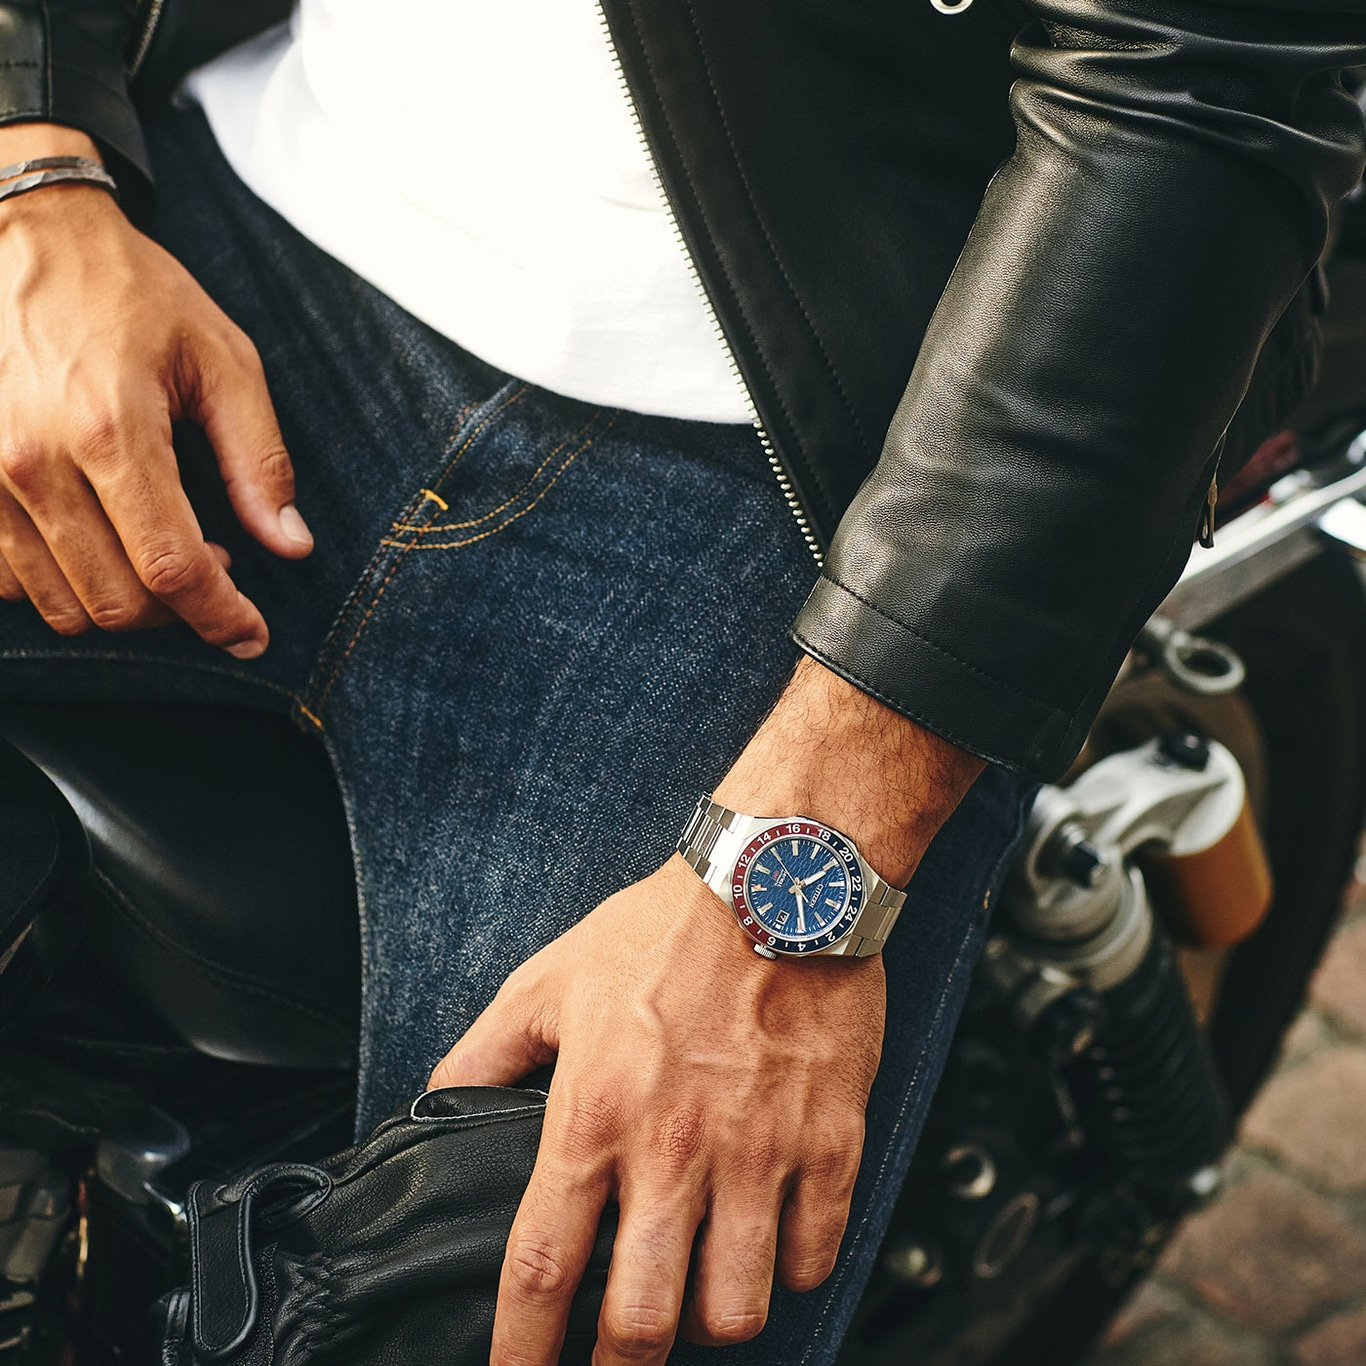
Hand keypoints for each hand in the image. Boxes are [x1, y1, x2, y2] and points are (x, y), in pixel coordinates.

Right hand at [0, 125, 310, 653]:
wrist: (29, 237)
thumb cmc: (134, 294)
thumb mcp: (223, 360)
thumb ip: (259, 461)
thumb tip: (290, 546)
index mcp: (110, 430)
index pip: (171, 567)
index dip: (220, 617)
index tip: (251, 634)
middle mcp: (32, 460)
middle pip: (116, 600)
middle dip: (179, 610)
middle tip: (217, 568)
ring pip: (61, 604)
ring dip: (124, 603)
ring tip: (161, 550)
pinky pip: (8, 581)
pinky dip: (63, 585)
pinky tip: (101, 545)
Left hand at [431, 658, 985, 1364]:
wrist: (780, 878)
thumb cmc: (666, 926)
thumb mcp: (551, 979)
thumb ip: (486, 1051)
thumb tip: (435, 1103)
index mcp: (594, 1112)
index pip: (542, 1270)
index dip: (522, 1353)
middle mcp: (674, 1147)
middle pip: (641, 1323)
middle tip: (617, 1361)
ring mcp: (759, 1151)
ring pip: (736, 1310)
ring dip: (711, 1320)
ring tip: (699, 1292)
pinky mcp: (829, 1140)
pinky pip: (814, 1256)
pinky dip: (790, 1271)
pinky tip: (771, 1243)